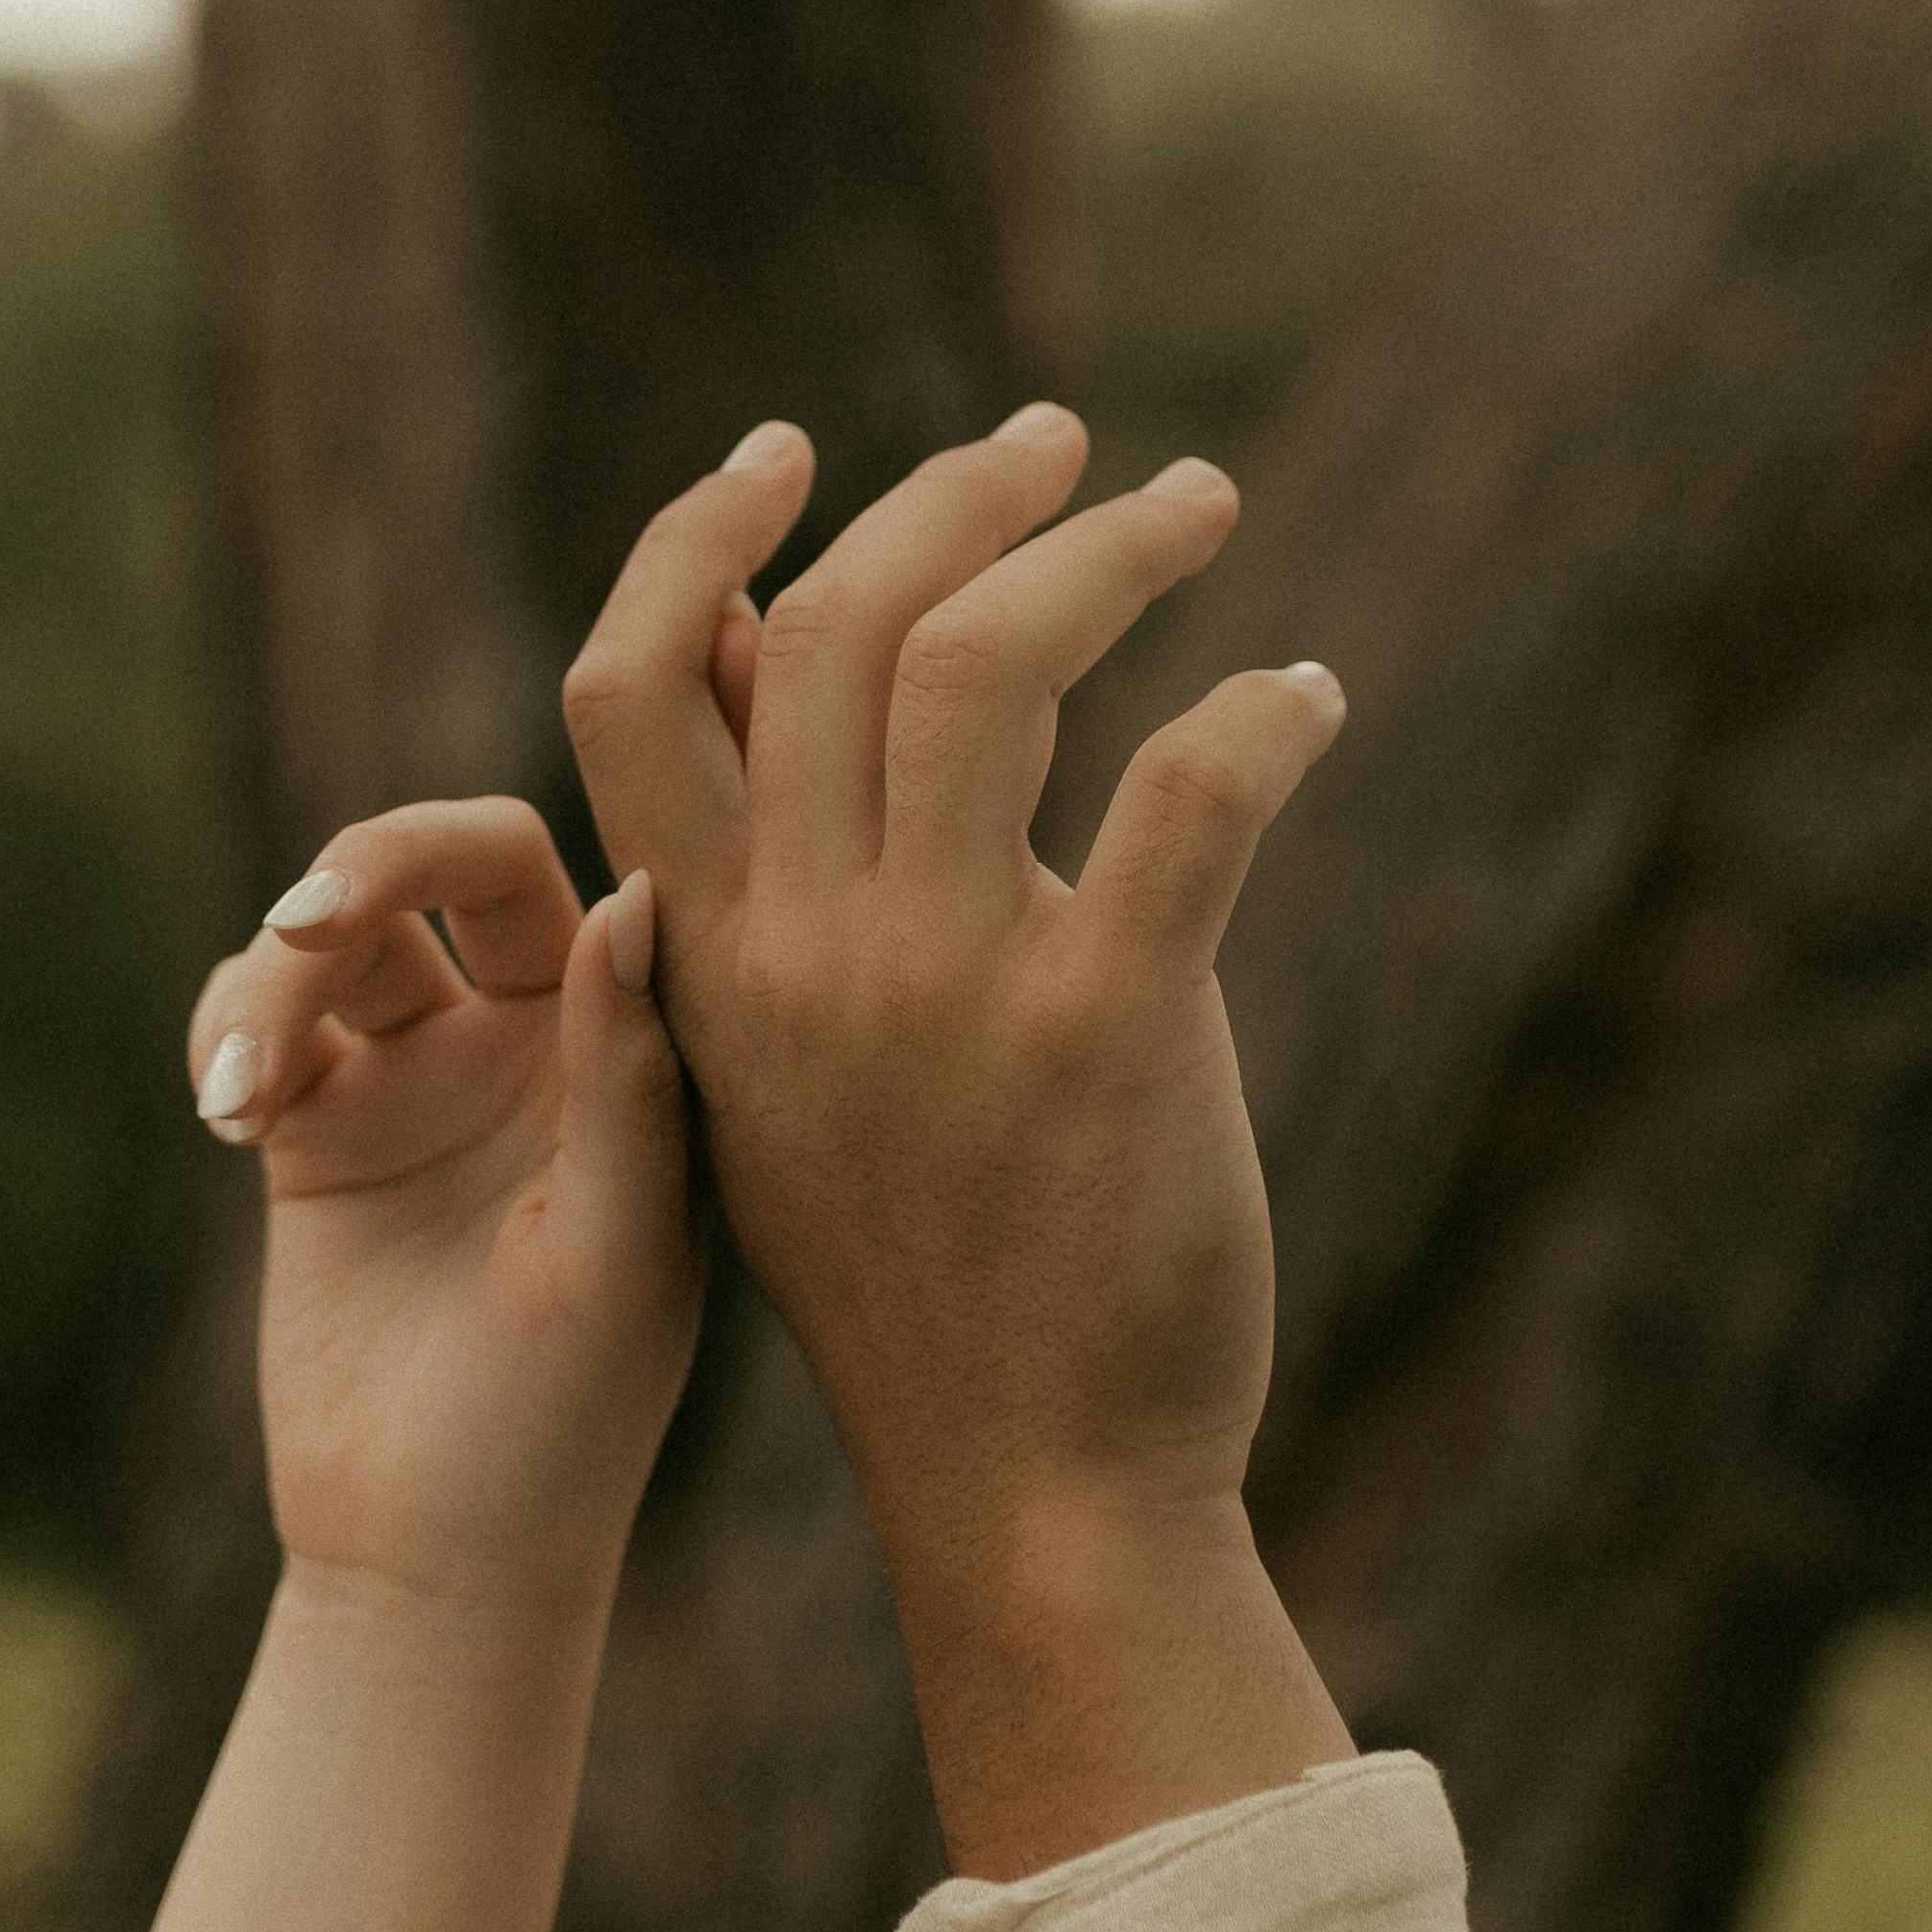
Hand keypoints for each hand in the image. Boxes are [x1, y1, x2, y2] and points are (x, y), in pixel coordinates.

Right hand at [186, 802, 696, 1631]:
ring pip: (329, 938)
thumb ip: (629, 1080)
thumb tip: (633, 895)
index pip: (556, 877)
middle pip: (437, 864)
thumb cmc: (559, 1427)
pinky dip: (223, 1030)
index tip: (387, 907)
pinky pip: (254, 1016)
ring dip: (266, 982)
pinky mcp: (321, 1134)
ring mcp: (419, 1080)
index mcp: (624, 1051)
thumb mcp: (614, 1255)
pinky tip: (232, 1118)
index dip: (459, 846)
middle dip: (353, 873)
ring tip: (239, 1101)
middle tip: (295, 931)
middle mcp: (530, 1042)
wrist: (433, 1563)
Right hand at [562, 408, 1354, 1865]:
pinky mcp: (1105, 1026)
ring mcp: (946, 988)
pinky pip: (1185, 790)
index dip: (689, 537)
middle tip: (1063, 443)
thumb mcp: (779, 1072)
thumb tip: (754, 657)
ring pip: (984, 663)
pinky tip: (1303, 697)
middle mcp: (804, 951)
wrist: (1035, 1488)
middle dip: (956, 496)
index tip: (785, 449)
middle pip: (830, 622)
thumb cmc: (930, 1265)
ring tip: (1195, 505)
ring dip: (1103, 551)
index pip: (628, 682)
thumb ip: (757, 890)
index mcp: (706, 956)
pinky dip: (1259, 710)